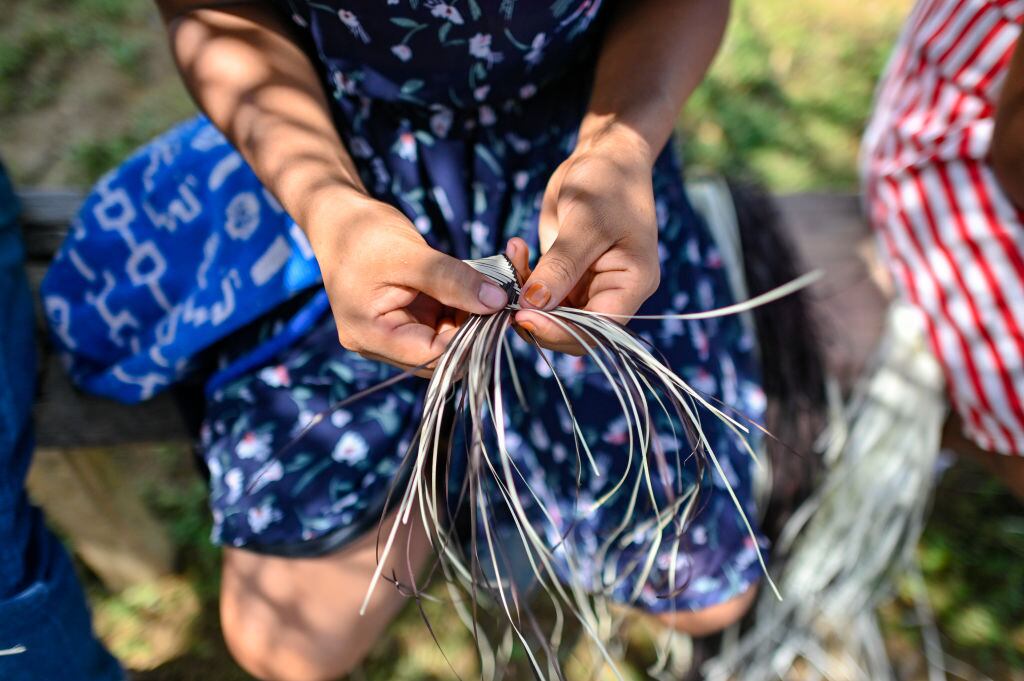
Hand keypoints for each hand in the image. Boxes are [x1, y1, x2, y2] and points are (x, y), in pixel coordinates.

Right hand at [306, 190, 508, 374]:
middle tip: (508, 290)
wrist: (340, 218)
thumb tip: (497, 301)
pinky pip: (446, 320)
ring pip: (450, 337)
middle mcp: (382, 343)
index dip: (471, 338)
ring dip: (477, 312)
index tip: (501, 307)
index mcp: (372, 336)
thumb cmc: (363, 233)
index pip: (434, 357)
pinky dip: (468, 302)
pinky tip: (485, 280)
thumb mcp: (410, 254)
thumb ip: (453, 280)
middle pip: (444, 352)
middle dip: (478, 324)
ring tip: (500, 278)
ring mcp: (396, 332)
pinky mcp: (409, 317)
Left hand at [515, 125, 660, 353]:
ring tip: (513, 254)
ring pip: (551, 313)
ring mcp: (589, 286)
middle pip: (572, 329)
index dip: (560, 330)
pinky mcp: (567, 276)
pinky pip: (540, 293)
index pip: (598, 328)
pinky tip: (515, 247)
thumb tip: (533, 306)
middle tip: (505, 294)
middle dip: (536, 316)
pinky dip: (522, 277)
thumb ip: (561, 266)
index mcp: (633, 283)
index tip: (522, 317)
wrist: (605, 155)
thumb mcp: (585, 221)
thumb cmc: (608, 181)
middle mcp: (614, 292)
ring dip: (523, 295)